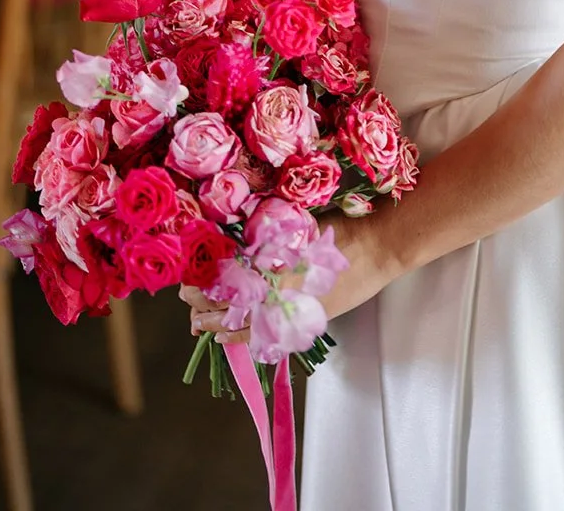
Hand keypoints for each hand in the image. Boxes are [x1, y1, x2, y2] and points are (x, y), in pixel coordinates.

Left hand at [178, 212, 397, 343]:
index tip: (186, 281)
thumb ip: (264, 236)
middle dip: (202, 304)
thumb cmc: (339, 228)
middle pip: (227, 304)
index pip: (223, 280)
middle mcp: (275, 291)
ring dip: (216, 324)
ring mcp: (289, 310)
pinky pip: (265, 336)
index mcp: (270, 263)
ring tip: (198, 324)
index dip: (201, 283)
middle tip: (187, 299)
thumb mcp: (296, 224)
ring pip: (241, 325)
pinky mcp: (303, 321)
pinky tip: (228, 339)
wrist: (378, 246)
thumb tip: (230, 241)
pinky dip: (243, 338)